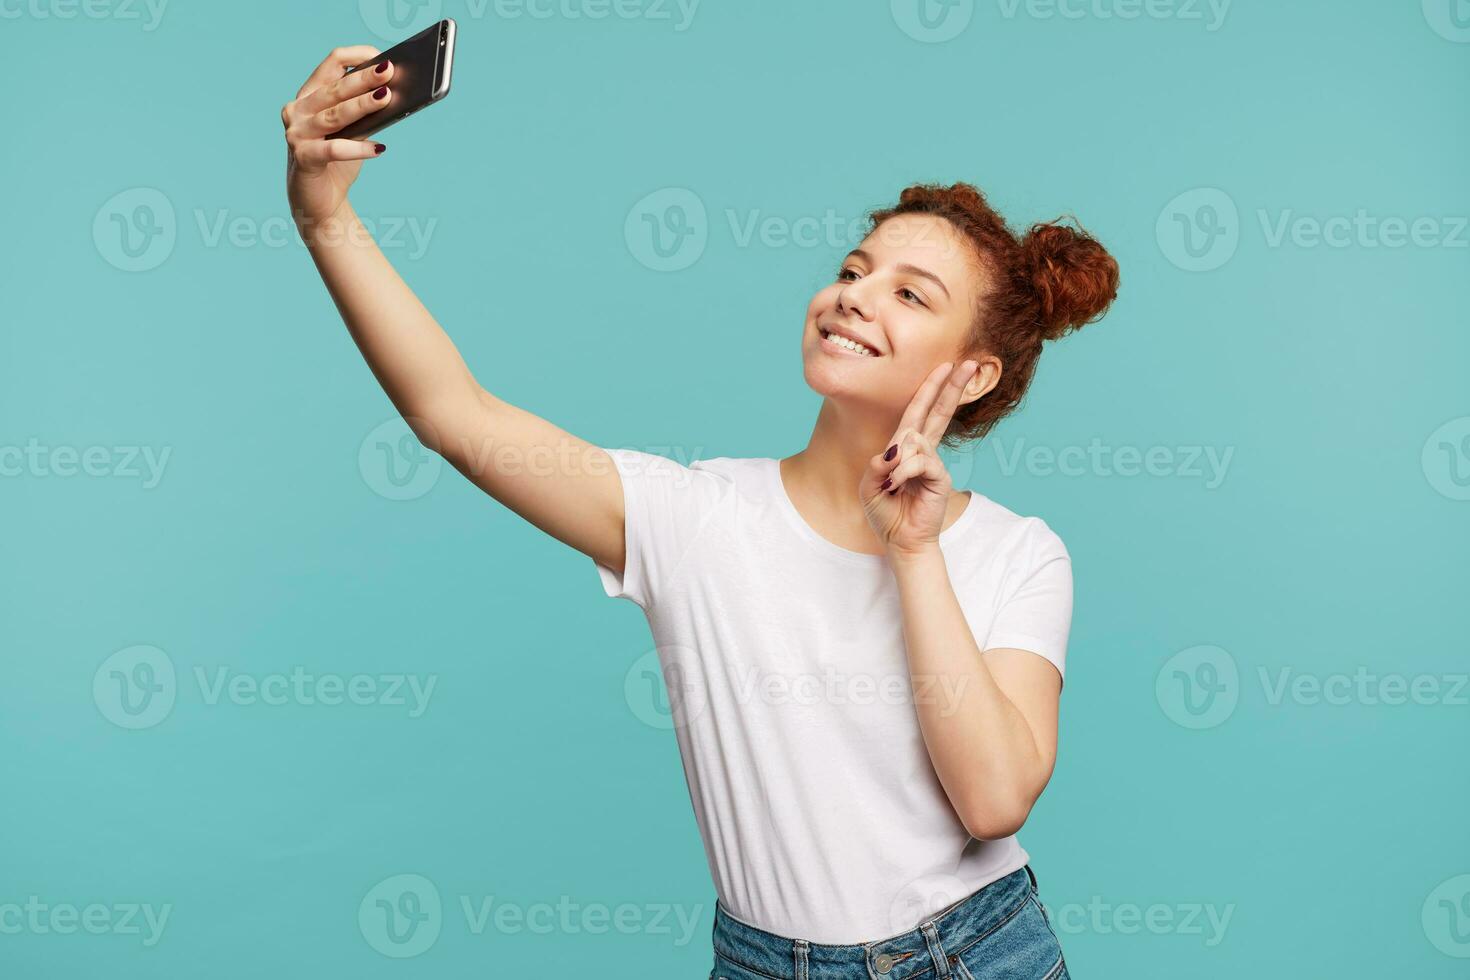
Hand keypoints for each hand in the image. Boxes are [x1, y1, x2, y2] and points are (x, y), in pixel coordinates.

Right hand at [282, 46, 391, 225]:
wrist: (319, 202)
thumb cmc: (337, 161)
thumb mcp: (352, 130)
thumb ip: (365, 112)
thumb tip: (393, 94)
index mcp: (309, 95)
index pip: (332, 63)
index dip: (357, 57)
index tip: (383, 58)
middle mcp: (297, 110)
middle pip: (335, 88)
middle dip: (364, 78)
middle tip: (389, 70)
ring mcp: (297, 133)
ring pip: (334, 115)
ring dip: (362, 106)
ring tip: (387, 98)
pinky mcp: (303, 157)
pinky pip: (334, 149)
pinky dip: (358, 148)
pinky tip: (379, 148)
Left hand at [861, 360, 977, 559]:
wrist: (900, 541)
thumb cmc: (886, 513)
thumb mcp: (869, 485)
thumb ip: (877, 464)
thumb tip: (895, 449)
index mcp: (907, 449)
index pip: (920, 412)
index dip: (932, 388)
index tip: (946, 366)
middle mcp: (924, 451)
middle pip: (939, 412)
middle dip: (951, 387)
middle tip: (968, 363)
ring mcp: (934, 463)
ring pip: (914, 441)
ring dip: (897, 463)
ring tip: (892, 485)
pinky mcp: (940, 477)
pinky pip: (920, 461)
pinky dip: (904, 471)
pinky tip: (898, 485)